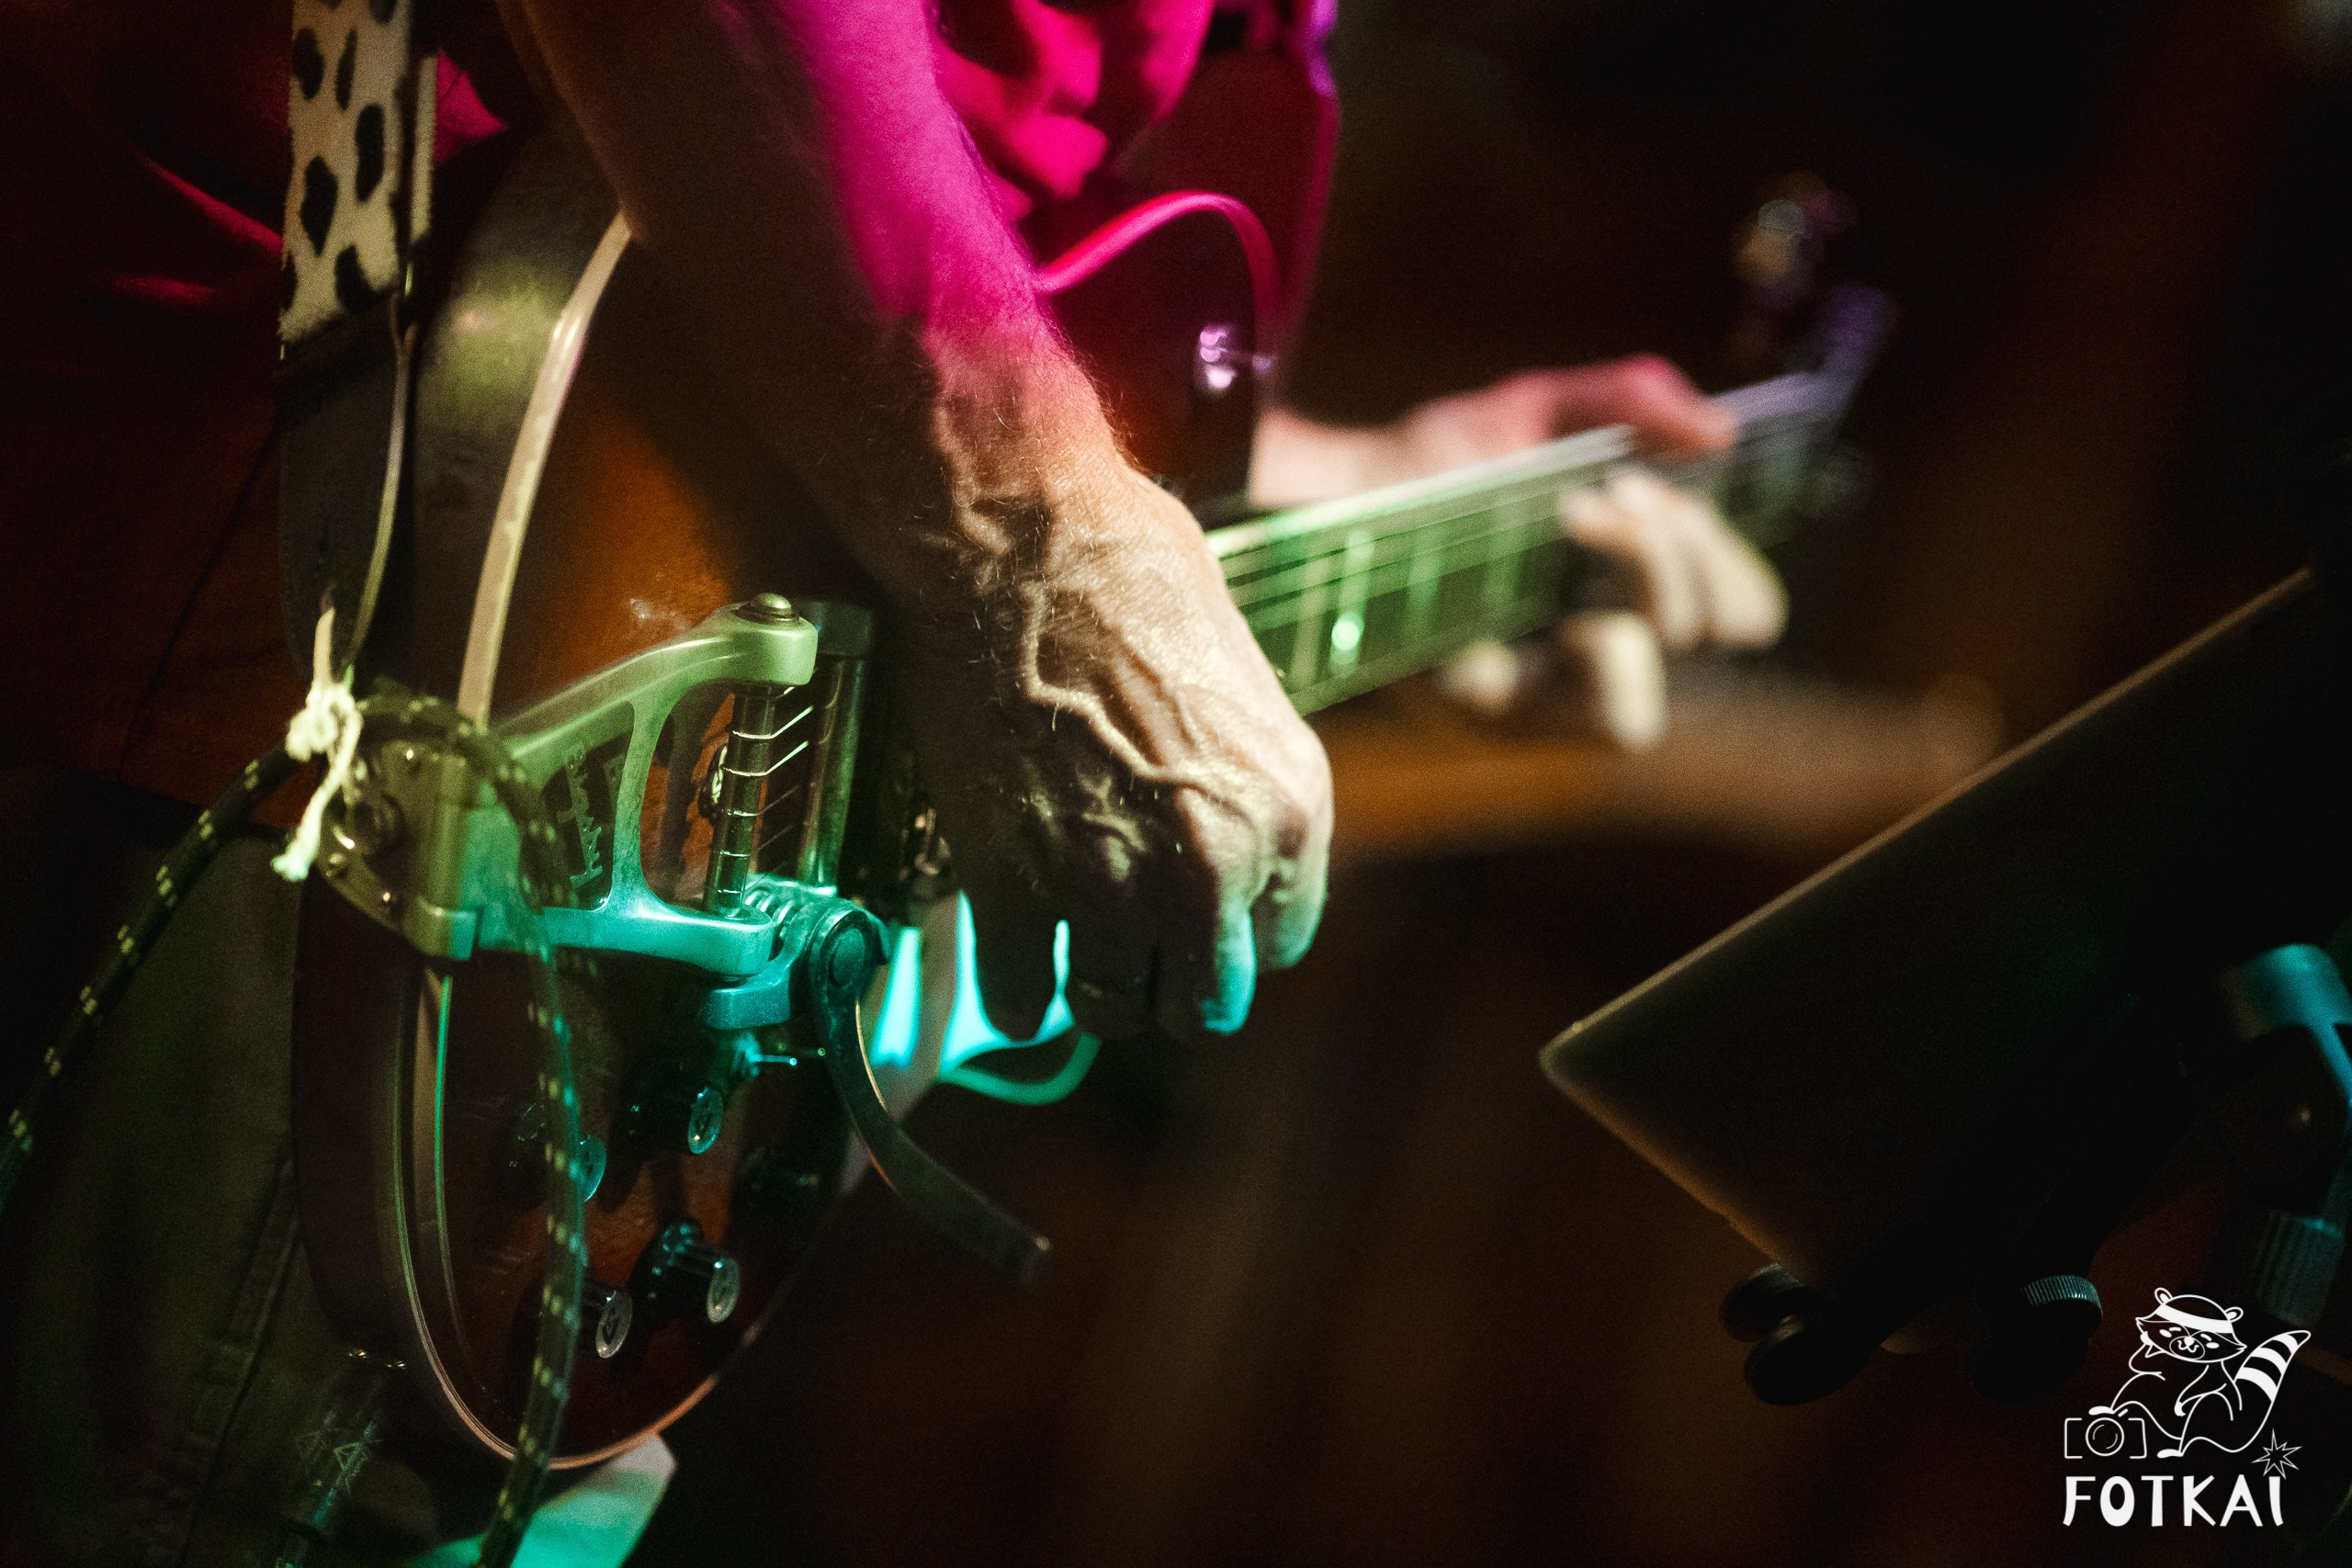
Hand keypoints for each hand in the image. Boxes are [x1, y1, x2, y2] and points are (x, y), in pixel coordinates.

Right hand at [897, 458, 1331, 1042]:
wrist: (1024, 546)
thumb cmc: (1133, 579)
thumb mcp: (1237, 689)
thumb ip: (1238, 784)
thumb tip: (1212, 834)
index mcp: (1291, 812)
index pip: (1279, 943)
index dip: (1230, 933)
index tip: (1194, 921)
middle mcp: (1215, 868)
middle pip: (1204, 998)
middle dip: (1168, 978)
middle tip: (1131, 951)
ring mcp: (1113, 888)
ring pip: (1113, 1009)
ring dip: (1092, 990)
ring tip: (1070, 961)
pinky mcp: (1015, 890)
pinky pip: (1021, 996)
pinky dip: (1014, 992)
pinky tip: (1011, 971)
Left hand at [1253, 356, 1784, 746]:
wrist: (1323, 494)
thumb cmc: (1421, 467)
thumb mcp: (1532, 412)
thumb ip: (1630, 403)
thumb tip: (1722, 437)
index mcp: (1621, 593)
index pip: (1740, 609)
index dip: (1724, 553)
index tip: (1645, 483)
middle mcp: (1597, 654)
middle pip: (1720, 630)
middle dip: (1685, 547)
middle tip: (1612, 491)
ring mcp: (1552, 697)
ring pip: (1680, 674)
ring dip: (1651, 582)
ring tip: (1577, 515)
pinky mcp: (1502, 718)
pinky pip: (1614, 716)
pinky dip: (1609, 645)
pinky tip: (1558, 597)